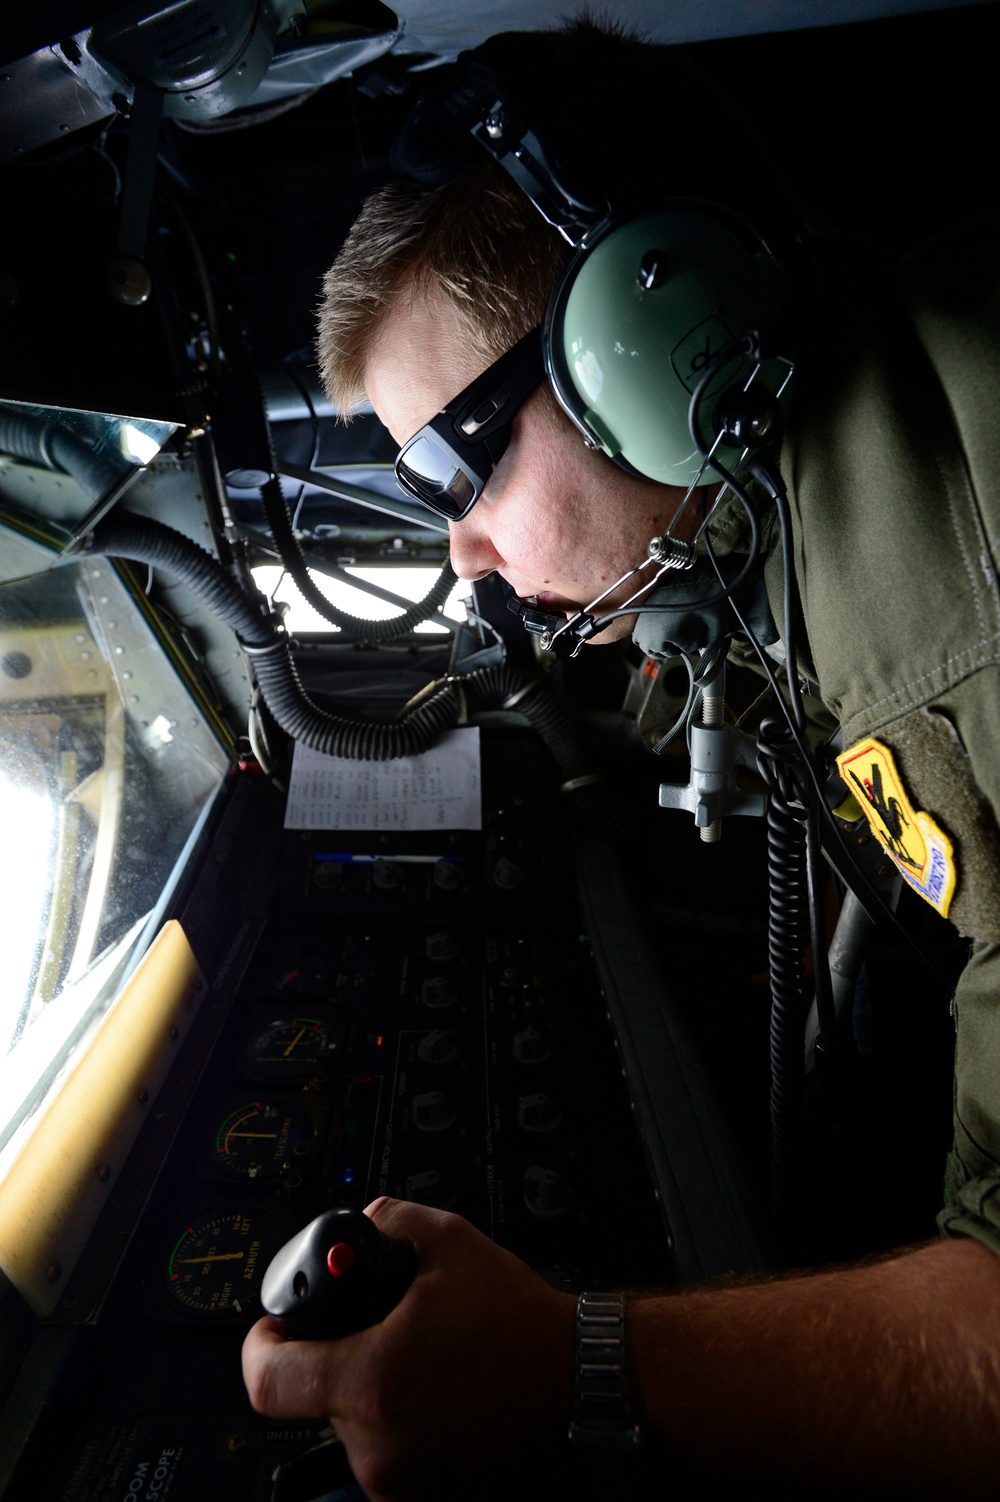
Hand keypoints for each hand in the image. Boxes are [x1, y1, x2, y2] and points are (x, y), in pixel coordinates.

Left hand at [242, 1197, 575, 1499]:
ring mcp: (403, 1482)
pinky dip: (403, 1423)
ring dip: (375, 1392)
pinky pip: (390, 1456)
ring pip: (356, 1428)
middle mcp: (379, 1445)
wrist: (584, 1385)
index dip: (261, 1346)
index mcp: (373, 1380)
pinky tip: (443, 1393)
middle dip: (340, 1356)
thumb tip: (362, 1224)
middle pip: (318, 1398)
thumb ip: (391, 1221)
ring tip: (427, 1360)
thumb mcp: (453, 1242)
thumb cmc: (525, 1326)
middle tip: (379, 1329)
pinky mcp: (429, 1498)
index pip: (267, 1380)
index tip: (275, 1327)